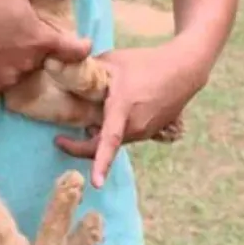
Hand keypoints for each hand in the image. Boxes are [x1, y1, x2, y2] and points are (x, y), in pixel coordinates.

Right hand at [0, 0, 92, 92]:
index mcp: (40, 40)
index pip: (75, 52)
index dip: (82, 46)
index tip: (82, 42)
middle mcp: (29, 64)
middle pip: (44, 58)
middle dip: (37, 46)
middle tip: (20, 29)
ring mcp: (8, 77)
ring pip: (22, 70)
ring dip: (17, 59)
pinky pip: (0, 79)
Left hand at [55, 45, 199, 187]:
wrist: (183, 69)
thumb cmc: (146, 62)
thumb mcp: (112, 61)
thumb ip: (87, 72)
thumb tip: (63, 75)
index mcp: (123, 108)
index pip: (110, 140)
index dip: (101, 162)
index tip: (96, 183)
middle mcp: (136, 126)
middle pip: (103, 147)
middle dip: (80, 147)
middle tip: (60, 140)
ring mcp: (144, 132)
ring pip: (114, 142)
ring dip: (98, 136)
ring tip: (86, 117)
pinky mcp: (150, 133)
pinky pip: (125, 137)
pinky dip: (113, 131)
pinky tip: (110, 113)